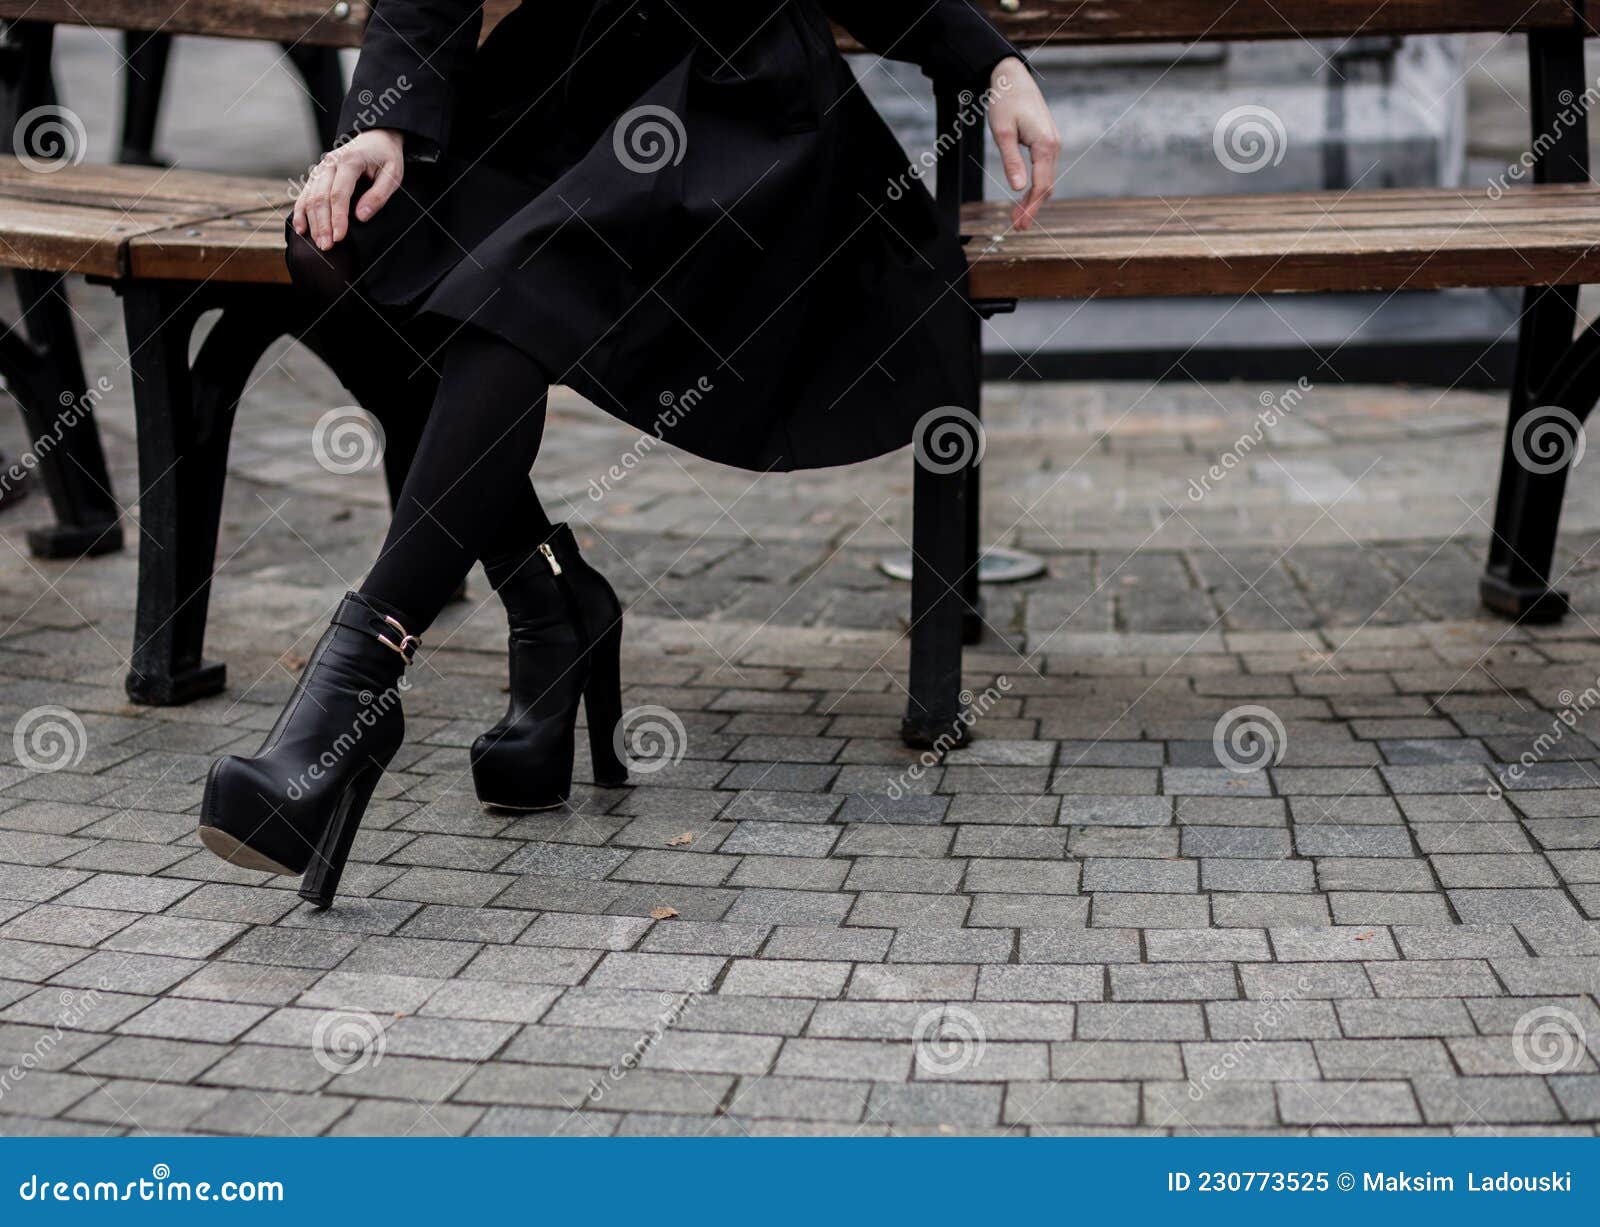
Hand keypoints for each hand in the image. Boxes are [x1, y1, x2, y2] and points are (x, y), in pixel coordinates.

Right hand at [293, 128, 405, 249]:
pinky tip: (301, 228)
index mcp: (349, 161)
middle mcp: (330, 163)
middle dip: (323, 224)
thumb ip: (378, 195)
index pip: (339, 194)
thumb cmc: (386, 157)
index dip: (337, 218)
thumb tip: (361, 217)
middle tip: (327, 247)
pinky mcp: (318, 174)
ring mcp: (321, 168)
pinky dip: (301, 211)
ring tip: (318, 244)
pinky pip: (305, 193)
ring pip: (310, 196)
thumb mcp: (393, 175)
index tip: (339, 238)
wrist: (376, 137)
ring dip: (312, 222)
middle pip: (320, 197)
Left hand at [987, 56, 1059, 230]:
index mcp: (1046, 145)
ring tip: (1017, 216)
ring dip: (1033, 199)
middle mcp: (1054, 146)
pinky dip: (1035, 186)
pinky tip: (1024, 196)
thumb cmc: (1005, 101)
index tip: (1019, 225)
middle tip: (1017, 227)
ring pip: (1046, 179)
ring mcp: (1053, 143)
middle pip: (1046, 186)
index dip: (1031, 208)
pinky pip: (1044, 170)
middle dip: (1032, 208)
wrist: (1012, 78)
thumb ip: (1011, 161)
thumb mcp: (1002, 133)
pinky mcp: (1047, 142)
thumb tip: (1018, 188)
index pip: (1041, 185)